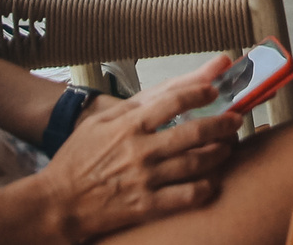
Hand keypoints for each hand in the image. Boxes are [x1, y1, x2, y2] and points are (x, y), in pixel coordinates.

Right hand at [39, 62, 240, 238]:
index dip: (200, 90)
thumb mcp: (100, 122)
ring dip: (219, 153)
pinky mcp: (146, 206)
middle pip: (193, 132)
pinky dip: (205, 188)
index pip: (174, 100)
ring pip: (195, 164)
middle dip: (221, 123)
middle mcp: (140, 150)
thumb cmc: (78, 158)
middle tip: (236, 119)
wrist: (57, 203)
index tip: (217, 86)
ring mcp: (145, 179)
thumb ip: (136, 105)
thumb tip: (170, 89)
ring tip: (228, 147)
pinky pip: (185, 197)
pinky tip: (213, 182)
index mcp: (128, 125)